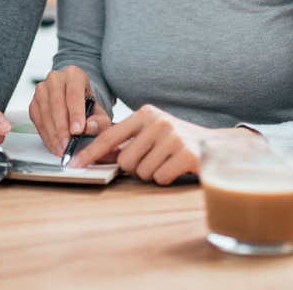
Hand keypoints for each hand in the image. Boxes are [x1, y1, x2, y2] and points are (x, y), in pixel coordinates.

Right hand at [28, 66, 110, 157]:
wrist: (75, 101)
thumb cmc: (87, 105)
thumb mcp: (100, 112)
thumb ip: (99, 121)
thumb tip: (90, 127)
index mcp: (74, 75)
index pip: (74, 94)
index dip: (75, 114)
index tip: (77, 131)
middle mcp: (56, 78)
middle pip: (57, 104)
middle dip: (62, 128)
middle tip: (67, 145)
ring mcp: (42, 89)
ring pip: (45, 112)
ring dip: (52, 134)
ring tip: (61, 148)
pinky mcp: (34, 102)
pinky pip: (37, 119)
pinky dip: (45, 134)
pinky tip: (53, 144)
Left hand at [68, 105, 259, 184]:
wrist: (218, 145)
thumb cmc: (178, 141)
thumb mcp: (152, 133)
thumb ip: (127, 141)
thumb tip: (97, 155)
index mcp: (145, 113)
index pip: (110, 136)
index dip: (91, 152)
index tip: (74, 164)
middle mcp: (158, 121)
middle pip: (126, 161)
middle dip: (137, 168)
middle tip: (155, 159)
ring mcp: (172, 136)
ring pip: (142, 172)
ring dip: (153, 173)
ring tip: (168, 162)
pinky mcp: (185, 154)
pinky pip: (160, 177)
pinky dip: (166, 178)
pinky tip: (177, 168)